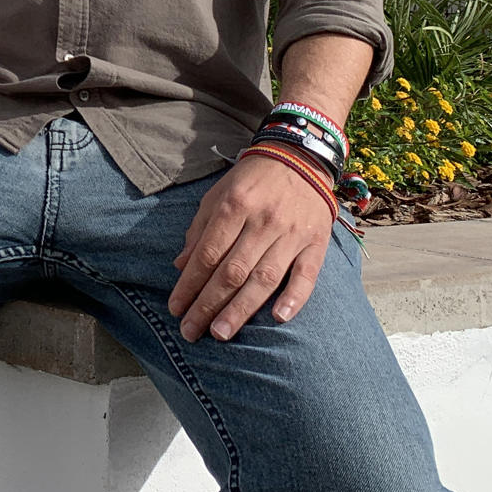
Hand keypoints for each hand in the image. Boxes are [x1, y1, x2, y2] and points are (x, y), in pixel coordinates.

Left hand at [167, 155, 332, 341]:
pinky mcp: (316, 243)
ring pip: (264, 278)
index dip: (189, 284)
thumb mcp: (217, 195)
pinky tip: (278, 318)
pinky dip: (294, 298)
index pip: (207, 254)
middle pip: (232, 271)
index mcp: (234, 207)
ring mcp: (291, 234)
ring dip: (241, 310)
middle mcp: (262, 222)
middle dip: (208, 305)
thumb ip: (200, 230)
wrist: (299, 158)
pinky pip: (307, 275)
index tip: (175, 308)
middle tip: (191, 331)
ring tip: (221, 333)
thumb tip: (181, 266)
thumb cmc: (251, 181)